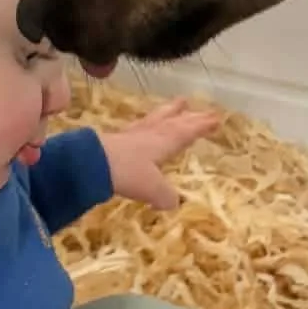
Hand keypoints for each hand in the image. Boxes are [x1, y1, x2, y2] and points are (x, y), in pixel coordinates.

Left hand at [99, 99, 221, 210]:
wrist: (90, 162)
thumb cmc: (128, 172)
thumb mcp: (152, 189)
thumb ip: (165, 196)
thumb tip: (172, 203)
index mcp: (164, 141)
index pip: (188, 131)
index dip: (202, 125)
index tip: (216, 118)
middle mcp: (151, 133)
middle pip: (174, 121)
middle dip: (189, 116)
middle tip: (201, 109)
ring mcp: (133, 134)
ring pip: (156, 119)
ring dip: (168, 112)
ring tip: (177, 104)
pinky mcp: (116, 139)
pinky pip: (137, 127)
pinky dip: (145, 125)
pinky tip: (143, 127)